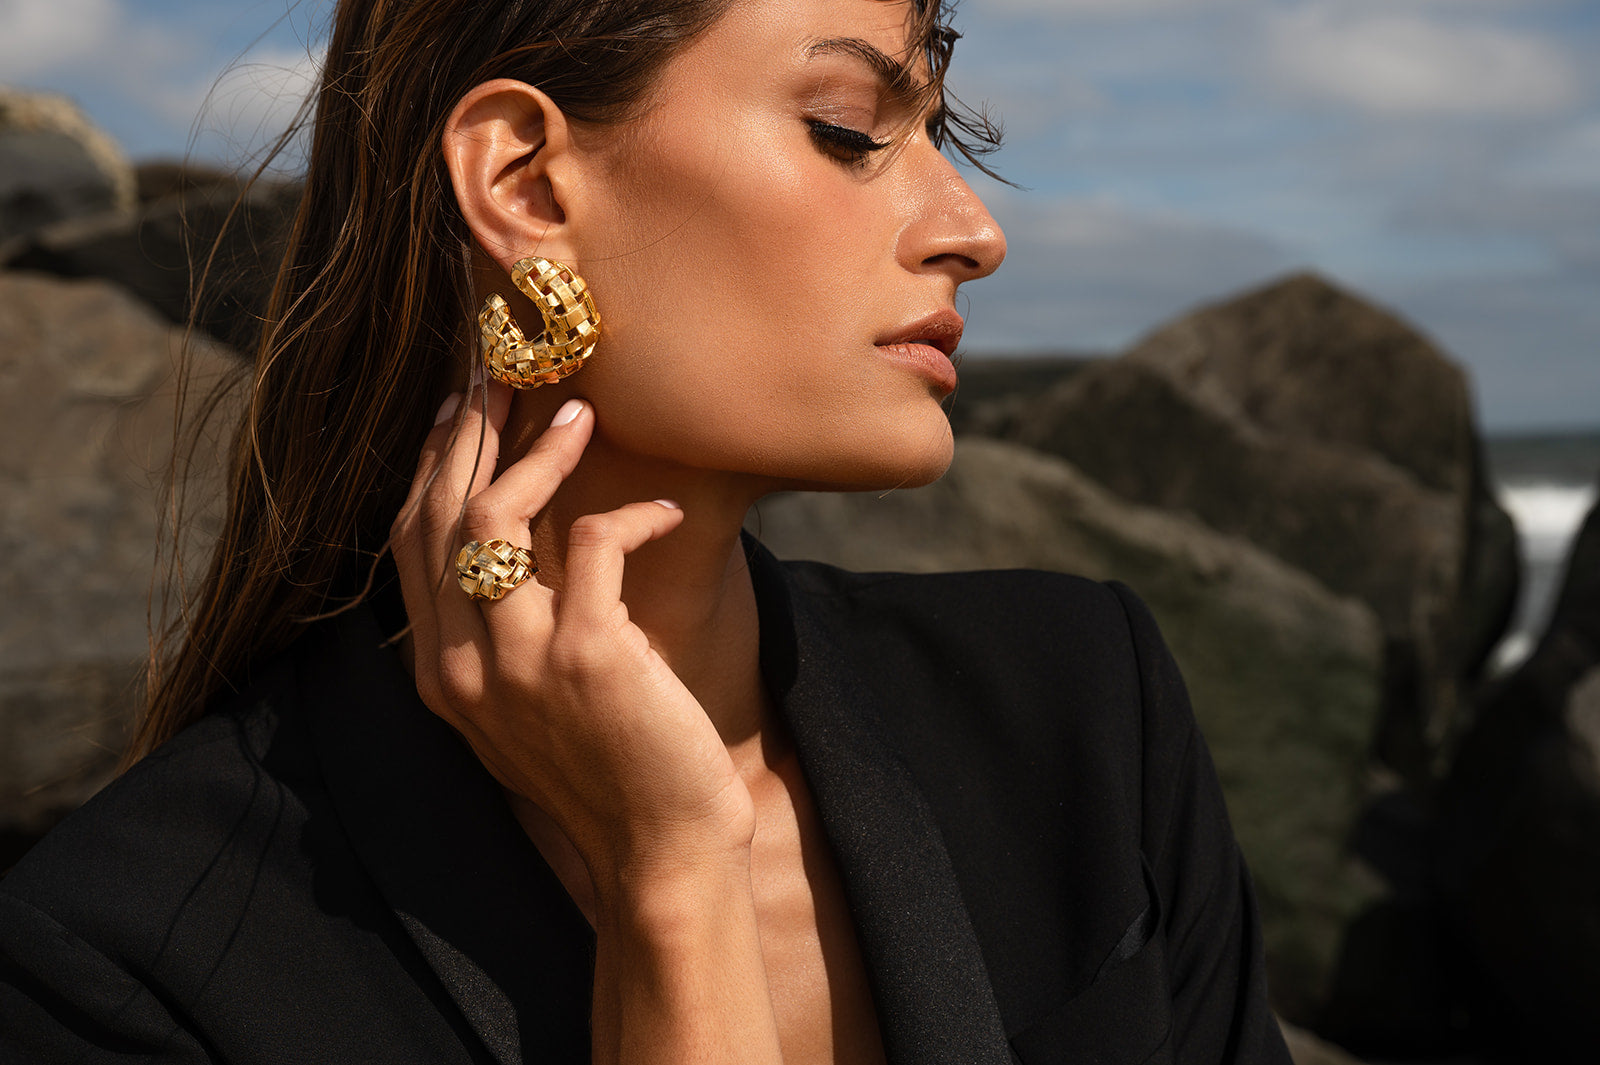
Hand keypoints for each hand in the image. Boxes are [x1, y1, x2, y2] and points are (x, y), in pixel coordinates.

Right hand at [389, 383, 754, 891]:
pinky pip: (597, 544)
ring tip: (580, 410)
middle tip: (504, 371)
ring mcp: (519, 662)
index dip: (430, 465)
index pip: (409, 544)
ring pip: (494, 516)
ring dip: (538, 451)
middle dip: (468, 432)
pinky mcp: (589, 656)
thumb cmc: (610, 770)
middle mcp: (463, 666)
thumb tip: (524, 548)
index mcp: (441, 675)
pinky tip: (666, 511)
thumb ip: (507, 635)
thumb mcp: (530, 704)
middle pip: (438, 515)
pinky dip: (633, 514)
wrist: (659, 852)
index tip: (458, 408)